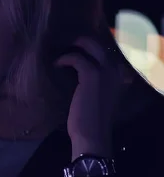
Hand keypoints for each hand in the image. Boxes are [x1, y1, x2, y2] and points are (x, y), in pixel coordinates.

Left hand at [54, 34, 132, 160]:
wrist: (92, 135)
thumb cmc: (92, 120)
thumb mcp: (98, 97)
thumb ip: (95, 82)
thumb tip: (79, 69)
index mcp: (120, 75)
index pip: (106, 52)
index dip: (90, 47)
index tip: (75, 49)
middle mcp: (116, 69)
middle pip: (98, 44)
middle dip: (82, 41)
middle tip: (66, 46)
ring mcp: (106, 70)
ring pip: (89, 46)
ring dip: (73, 47)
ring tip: (60, 53)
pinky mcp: (91, 74)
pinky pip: (76, 57)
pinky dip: (64, 58)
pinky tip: (56, 64)